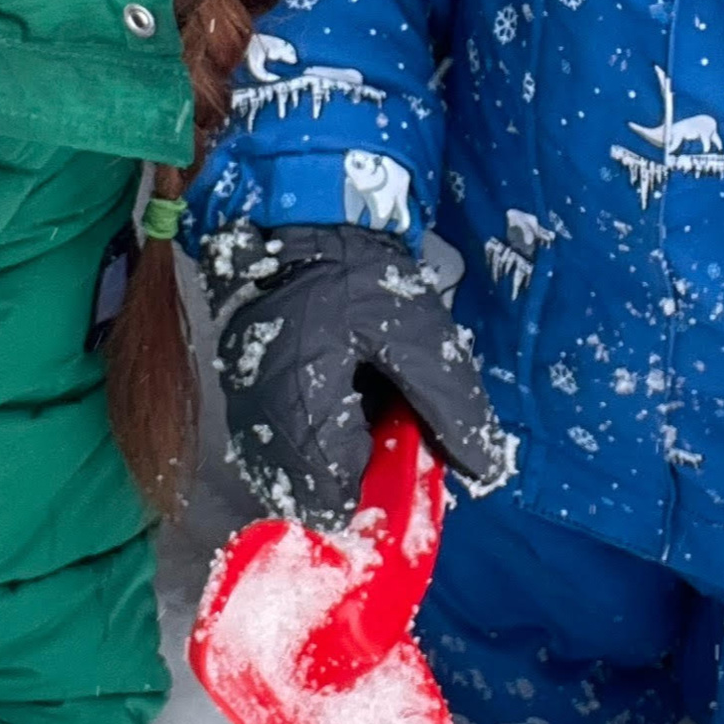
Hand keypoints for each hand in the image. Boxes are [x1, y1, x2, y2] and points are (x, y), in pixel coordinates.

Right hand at [206, 220, 512, 525]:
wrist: (298, 220)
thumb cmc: (359, 276)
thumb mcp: (420, 337)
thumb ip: (451, 408)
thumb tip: (484, 470)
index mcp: (302, 414)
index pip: (333, 503)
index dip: (376, 491)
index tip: (403, 453)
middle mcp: (260, 425)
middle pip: (308, 495)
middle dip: (353, 473)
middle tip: (384, 423)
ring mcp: (243, 410)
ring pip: (289, 472)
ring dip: (331, 456)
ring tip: (360, 404)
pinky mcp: (240, 391)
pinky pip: (274, 443)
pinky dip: (309, 435)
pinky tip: (336, 396)